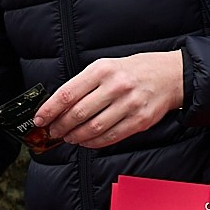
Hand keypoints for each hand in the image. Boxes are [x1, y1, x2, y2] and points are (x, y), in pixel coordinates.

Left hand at [32, 52, 183, 148]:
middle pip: (78, 113)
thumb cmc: (132, 71)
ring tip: (69, 137)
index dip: (49, 110)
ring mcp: (129, 104)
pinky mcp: (140, 120)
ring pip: (93, 128)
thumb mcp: (106, 67)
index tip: (39, 119)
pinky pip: (111, 137)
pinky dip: (94, 143)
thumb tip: (57, 107)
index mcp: (102, 70)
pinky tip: (86, 141)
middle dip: (60, 126)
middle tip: (53, 131)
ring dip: (76, 136)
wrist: (170, 75)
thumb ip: (83, 85)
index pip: (67, 94)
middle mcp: (115, 86)